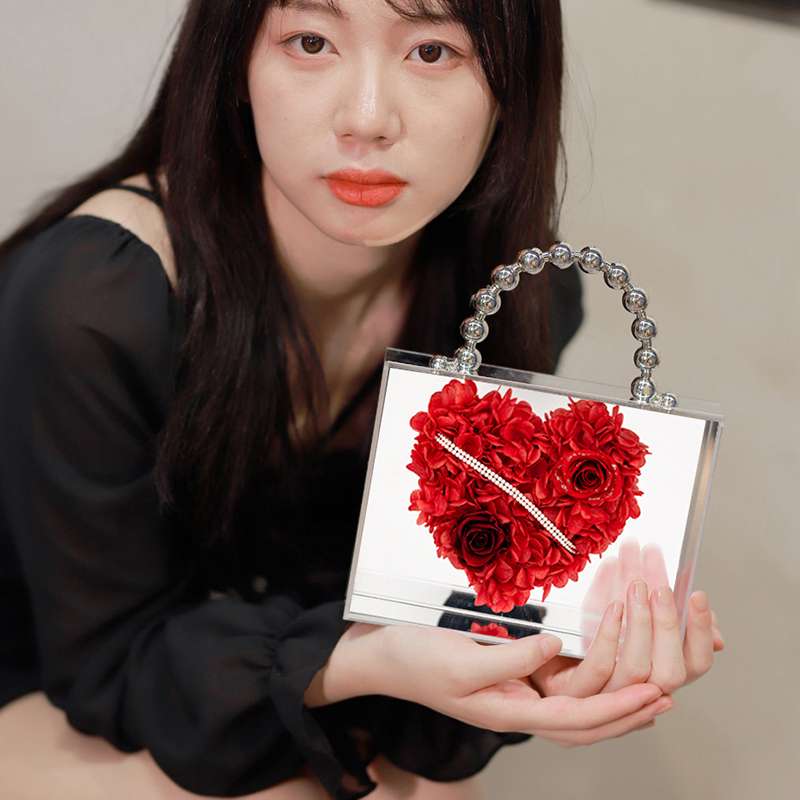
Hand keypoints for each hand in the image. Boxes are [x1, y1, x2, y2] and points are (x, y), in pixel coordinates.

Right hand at [370, 623, 672, 747]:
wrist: (383, 655)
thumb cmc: (415, 660)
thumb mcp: (460, 661)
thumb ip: (510, 659)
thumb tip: (555, 647)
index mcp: (507, 711)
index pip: (575, 717)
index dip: (617, 707)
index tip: (654, 694)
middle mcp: (516, 706)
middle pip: (583, 724)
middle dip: (626, 712)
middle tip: (666, 695)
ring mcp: (512, 692)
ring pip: (575, 707)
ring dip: (612, 695)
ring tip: (645, 684)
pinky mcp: (508, 674)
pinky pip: (558, 684)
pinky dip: (588, 678)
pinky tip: (600, 665)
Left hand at [529, 577, 723, 699]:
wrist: (530, 651)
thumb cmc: (578, 633)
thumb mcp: (621, 613)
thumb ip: (654, 605)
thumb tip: (694, 599)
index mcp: (654, 675)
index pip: (695, 663)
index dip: (701, 630)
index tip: (697, 594)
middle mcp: (636, 694)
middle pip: (671, 672)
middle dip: (669, 625)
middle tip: (661, 587)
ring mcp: (604, 697)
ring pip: (635, 671)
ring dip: (641, 625)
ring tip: (637, 587)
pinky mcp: (573, 692)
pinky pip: (598, 667)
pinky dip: (609, 635)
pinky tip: (613, 607)